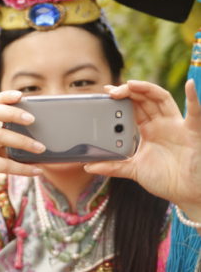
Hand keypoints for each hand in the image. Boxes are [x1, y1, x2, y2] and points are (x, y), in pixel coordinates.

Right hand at [0, 90, 44, 200]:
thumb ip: (1, 135)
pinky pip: (4, 165)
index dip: (5, 97)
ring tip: (41, 148)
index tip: (21, 95)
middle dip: (13, 112)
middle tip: (32, 119)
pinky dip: (23, 168)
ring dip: (24, 141)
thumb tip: (35, 133)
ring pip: (0, 136)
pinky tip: (37, 170)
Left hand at [85, 80, 200, 215]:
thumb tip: (88, 166)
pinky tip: (191, 84)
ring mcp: (177, 125)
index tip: (105, 92)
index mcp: (149, 130)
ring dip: (146, 89)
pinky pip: (196, 112)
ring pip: (161, 99)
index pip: (133, 107)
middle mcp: (162, 124)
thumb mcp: (134, 170)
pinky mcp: (192, 131)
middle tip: (111, 91)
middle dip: (128, 91)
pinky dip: (194, 97)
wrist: (189, 195)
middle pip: (144, 99)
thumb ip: (113, 166)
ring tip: (130, 84)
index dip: (121, 98)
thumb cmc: (167, 180)